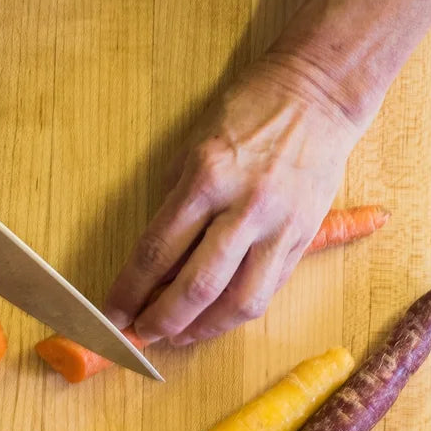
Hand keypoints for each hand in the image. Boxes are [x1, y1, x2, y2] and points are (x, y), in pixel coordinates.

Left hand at [105, 54, 369, 344]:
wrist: (317, 94)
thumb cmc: (249, 111)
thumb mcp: (195, 146)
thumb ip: (177, 203)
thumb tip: (155, 262)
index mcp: (206, 177)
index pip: (158, 250)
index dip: (130, 290)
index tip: (113, 313)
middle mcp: (243, 207)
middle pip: (196, 286)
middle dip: (162, 320)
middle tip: (141, 335)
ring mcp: (278, 226)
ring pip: (239, 301)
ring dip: (203, 329)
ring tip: (178, 336)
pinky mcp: (303, 238)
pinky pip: (268, 290)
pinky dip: (237, 312)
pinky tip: (216, 318)